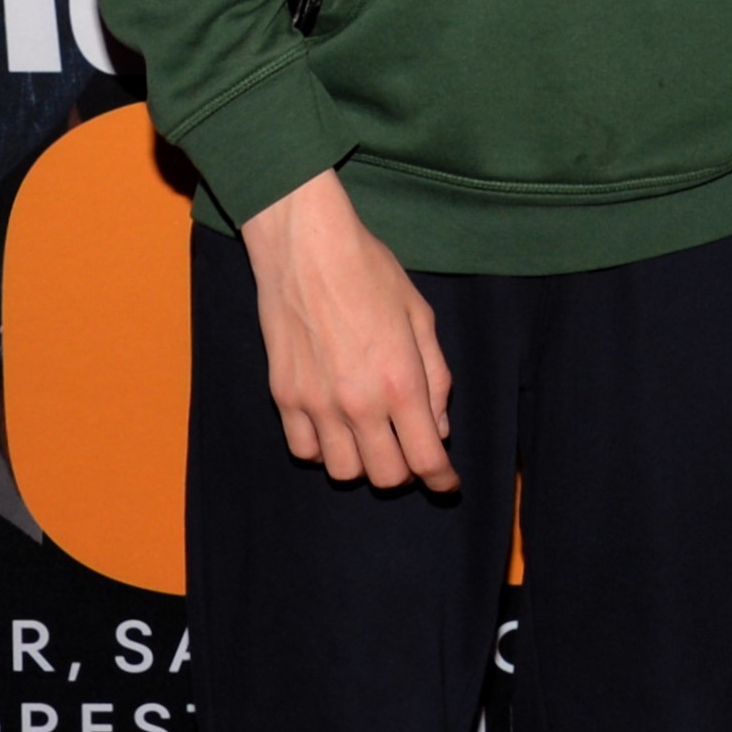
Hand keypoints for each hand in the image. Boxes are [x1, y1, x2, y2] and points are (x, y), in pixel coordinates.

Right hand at [240, 168, 458, 491]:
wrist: (306, 248)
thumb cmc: (370, 272)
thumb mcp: (420, 316)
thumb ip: (435, 376)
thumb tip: (438, 426)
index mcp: (401, 381)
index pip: (426, 458)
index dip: (442, 480)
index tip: (447, 483)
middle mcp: (359, 403)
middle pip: (386, 477)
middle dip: (405, 470)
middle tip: (408, 447)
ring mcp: (316, 405)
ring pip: (344, 472)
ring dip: (364, 461)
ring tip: (370, 433)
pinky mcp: (284, 398)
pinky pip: (305, 451)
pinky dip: (323, 448)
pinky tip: (333, 423)